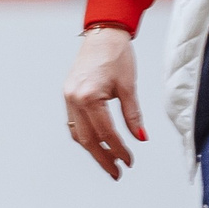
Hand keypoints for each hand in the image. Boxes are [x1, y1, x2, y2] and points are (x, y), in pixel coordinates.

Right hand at [62, 25, 143, 180]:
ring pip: (78, 134)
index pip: (106, 132)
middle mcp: (74, 99)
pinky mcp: (68, 96)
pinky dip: (85, 136)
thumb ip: (132, 115)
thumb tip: (140, 138)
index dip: (119, 150)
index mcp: (89, 96)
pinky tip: (97, 143)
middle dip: (103, 158)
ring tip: (109, 162)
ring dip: (93, 150)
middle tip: (117, 173)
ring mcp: (68, 98)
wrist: (102, 34)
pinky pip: (74, 123)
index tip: (130, 161)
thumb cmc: (117, 56)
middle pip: (87, 139)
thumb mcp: (129, 87)